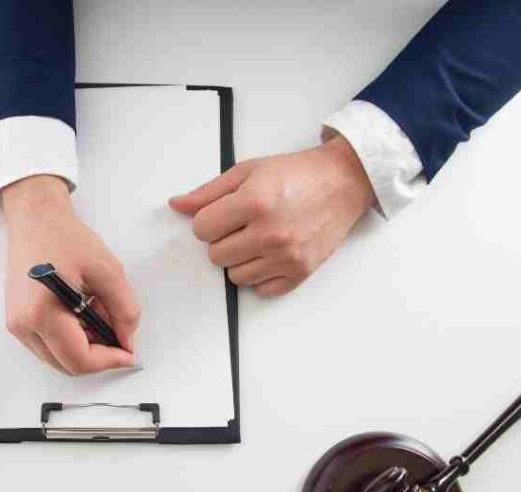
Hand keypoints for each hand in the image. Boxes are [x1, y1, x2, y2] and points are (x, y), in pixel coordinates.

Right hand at [1, 175, 139, 373]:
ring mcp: (18, 325)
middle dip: (98, 355)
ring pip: (59, 359)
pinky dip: (71, 339)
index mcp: (42, 313)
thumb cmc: (62, 236)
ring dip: (85, 347)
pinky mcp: (19, 321)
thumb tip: (127, 338)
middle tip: (117, 331)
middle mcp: (24, 324)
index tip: (127, 353)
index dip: (110, 361)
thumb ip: (124, 309)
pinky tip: (82, 313)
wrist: (35, 219)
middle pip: (68, 365)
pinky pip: (49, 346)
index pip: (80, 360)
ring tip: (97, 313)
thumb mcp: (107, 271)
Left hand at [169, 135, 373, 295]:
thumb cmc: (298, 174)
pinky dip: (261, 276)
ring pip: (235, 276)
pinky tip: (270, 254)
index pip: (202, 229)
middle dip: (223, 240)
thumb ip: (209, 192)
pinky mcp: (300, 272)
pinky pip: (261, 289)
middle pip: (216, 255)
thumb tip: (177, 205)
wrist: (343, 182)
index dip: (208, 221)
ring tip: (257, 238)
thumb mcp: (248, 171)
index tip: (224, 214)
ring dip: (240, 259)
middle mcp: (270, 232)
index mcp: (254, 202)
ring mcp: (286, 256)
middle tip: (243, 225)